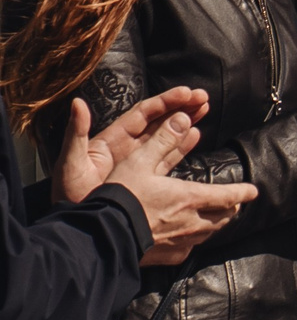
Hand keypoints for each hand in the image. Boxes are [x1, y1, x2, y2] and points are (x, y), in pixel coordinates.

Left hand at [55, 87, 207, 205]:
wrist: (83, 225)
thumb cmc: (69, 193)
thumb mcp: (70, 161)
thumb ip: (76, 132)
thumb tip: (77, 103)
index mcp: (112, 139)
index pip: (143, 114)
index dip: (165, 102)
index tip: (186, 93)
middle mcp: (128, 147)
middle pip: (159, 121)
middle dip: (181, 107)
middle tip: (204, 97)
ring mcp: (139, 163)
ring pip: (167, 136)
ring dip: (185, 122)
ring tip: (205, 110)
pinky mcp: (147, 178)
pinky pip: (168, 158)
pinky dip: (182, 146)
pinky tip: (195, 135)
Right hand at [103, 108, 259, 264]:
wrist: (104, 235)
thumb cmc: (121, 196)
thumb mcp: (139, 162)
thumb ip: (163, 141)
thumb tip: (184, 119)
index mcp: (191, 197)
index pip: (228, 196)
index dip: (243, 192)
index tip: (253, 191)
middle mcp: (194, 222)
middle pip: (225, 216)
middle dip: (230, 208)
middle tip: (231, 202)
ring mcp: (185, 242)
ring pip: (211, 232)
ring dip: (215, 223)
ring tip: (214, 216)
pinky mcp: (173, 256)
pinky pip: (191, 247)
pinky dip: (193, 239)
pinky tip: (186, 236)